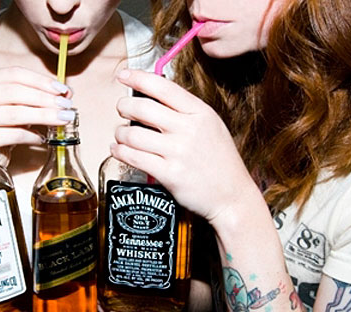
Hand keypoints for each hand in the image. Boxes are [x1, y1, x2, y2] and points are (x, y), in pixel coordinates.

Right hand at [0, 66, 73, 161]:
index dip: (40, 81)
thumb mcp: (12, 106)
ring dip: (43, 115)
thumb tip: (65, 93)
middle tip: (65, 105)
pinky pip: (12, 135)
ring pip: (14, 113)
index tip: (62, 89)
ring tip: (62, 119)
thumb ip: (33, 96)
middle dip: (44, 98)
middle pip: (13, 92)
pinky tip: (42, 138)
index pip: (13, 74)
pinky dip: (31, 136)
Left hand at [113, 69, 261, 224]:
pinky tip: (118, 150)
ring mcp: (178, 152)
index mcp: (200, 113)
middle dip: (124, 106)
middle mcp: (189, 129)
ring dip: (120, 133)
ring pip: (133, 134)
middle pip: (143, 108)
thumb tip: (152, 98)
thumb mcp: (211, 127)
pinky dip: (119, 152)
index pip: (163, 88)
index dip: (138, 78)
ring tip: (120, 134)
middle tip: (121, 109)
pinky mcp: (169, 174)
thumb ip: (185, 112)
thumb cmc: (220, 161)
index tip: (123, 75)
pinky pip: (134, 157)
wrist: (232, 196)